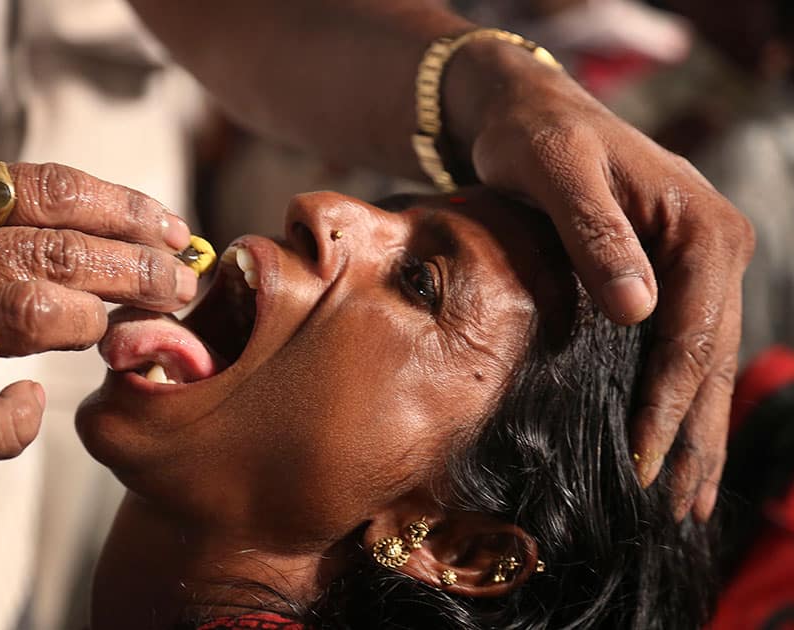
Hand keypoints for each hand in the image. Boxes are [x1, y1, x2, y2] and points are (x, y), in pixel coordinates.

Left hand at [453, 51, 753, 520]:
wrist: (525, 113)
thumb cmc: (534, 137)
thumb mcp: (558, 171)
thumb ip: (595, 235)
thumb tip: (638, 310)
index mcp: (701, 228)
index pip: (691, 335)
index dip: (667, 405)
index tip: (641, 464)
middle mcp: (713, 250)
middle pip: (709, 360)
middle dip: (692, 438)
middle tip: (674, 510)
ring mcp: (696, 267)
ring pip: (704, 365)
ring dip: (697, 435)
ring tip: (687, 503)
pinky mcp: (670, 278)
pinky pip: (684, 351)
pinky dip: (680, 404)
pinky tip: (673, 447)